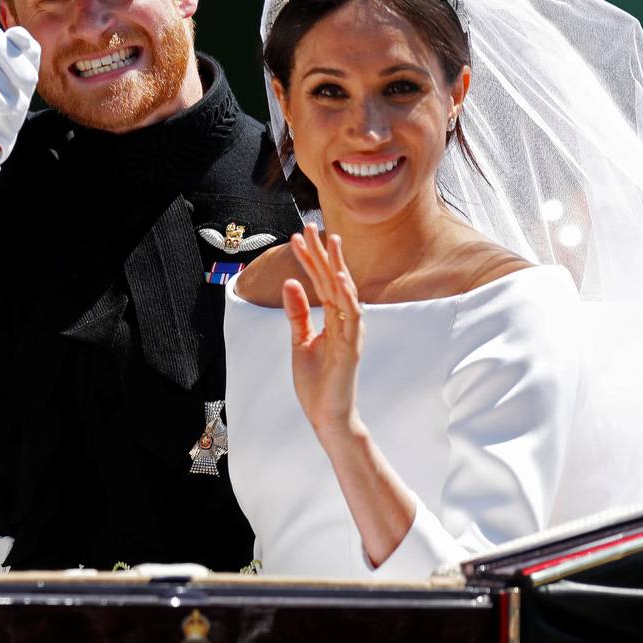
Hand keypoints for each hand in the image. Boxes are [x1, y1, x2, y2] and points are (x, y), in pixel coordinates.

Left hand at [283, 225, 363, 435]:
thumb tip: (290, 282)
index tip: (298, 237)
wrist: (326, 415)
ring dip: (337, 267)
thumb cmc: (317, 380)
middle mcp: (346, 321)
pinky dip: (347, 297)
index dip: (311, 259)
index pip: (322, 281)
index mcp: (334, 318)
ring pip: (345, 293)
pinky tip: (341, 279)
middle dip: (321, 253)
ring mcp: (351, 333)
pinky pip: (351, 319)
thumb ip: (297, 313)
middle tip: (309, 227)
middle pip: (334, 280)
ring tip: (328, 243)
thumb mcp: (300, 340)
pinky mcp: (351, 349)